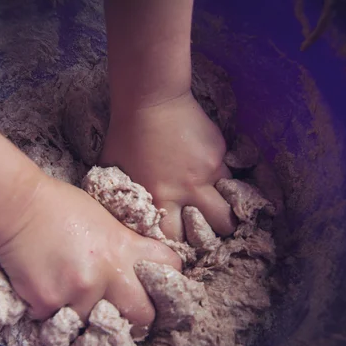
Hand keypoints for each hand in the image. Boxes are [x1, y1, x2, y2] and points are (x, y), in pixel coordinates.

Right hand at [0, 176, 180, 331]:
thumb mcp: (105, 220)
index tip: (158, 286)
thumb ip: (124, 246)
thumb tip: (135, 269)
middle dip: (137, 317)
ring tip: (72, 294)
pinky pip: (59, 322)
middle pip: (143, 316)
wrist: (17, 207)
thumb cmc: (61, 206)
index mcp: (125, 247)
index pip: (169, 269)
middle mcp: (108, 274)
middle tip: (124, 313)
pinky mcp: (48, 303)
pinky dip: (54, 312)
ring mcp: (78, 292)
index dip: (167, 279)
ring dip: (88, 315)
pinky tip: (47, 289)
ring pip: (96, 324)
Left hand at [100, 92, 235, 240]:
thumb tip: (126, 216)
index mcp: (160, 198)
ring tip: (220, 210)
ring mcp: (208, 173)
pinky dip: (223, 182)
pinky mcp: (219, 155)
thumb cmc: (126, 136)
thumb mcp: (115, 172)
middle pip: (217, 229)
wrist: (151, 100)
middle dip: (215, 234)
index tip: (181, 243)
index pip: (176, 239)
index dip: (180, 244)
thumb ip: (125, 198)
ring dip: (226, 211)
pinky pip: (228, 177)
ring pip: (230, 207)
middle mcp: (187, 191)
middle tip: (209, 230)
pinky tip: (213, 177)